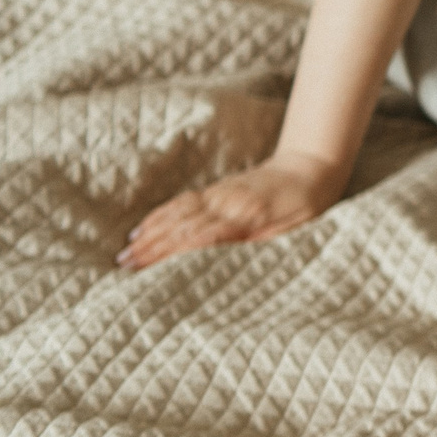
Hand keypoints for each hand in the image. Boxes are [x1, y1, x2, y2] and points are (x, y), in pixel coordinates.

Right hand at [117, 150, 344, 268]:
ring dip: (150, 233)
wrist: (311, 166)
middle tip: (125, 267)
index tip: (151, 270)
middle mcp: (227, 203)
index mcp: (248, 215)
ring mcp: (220, 194)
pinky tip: (144, 228)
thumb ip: (264, 243)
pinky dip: (160, 215)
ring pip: (177, 213)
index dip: (174, 254)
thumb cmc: (308, 204)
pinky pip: (182, 202)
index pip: (202, 237)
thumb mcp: (296, 229)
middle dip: (152, 247)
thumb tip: (235, 264)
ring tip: (126, 253)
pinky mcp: (217, 189)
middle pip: (182, 226)